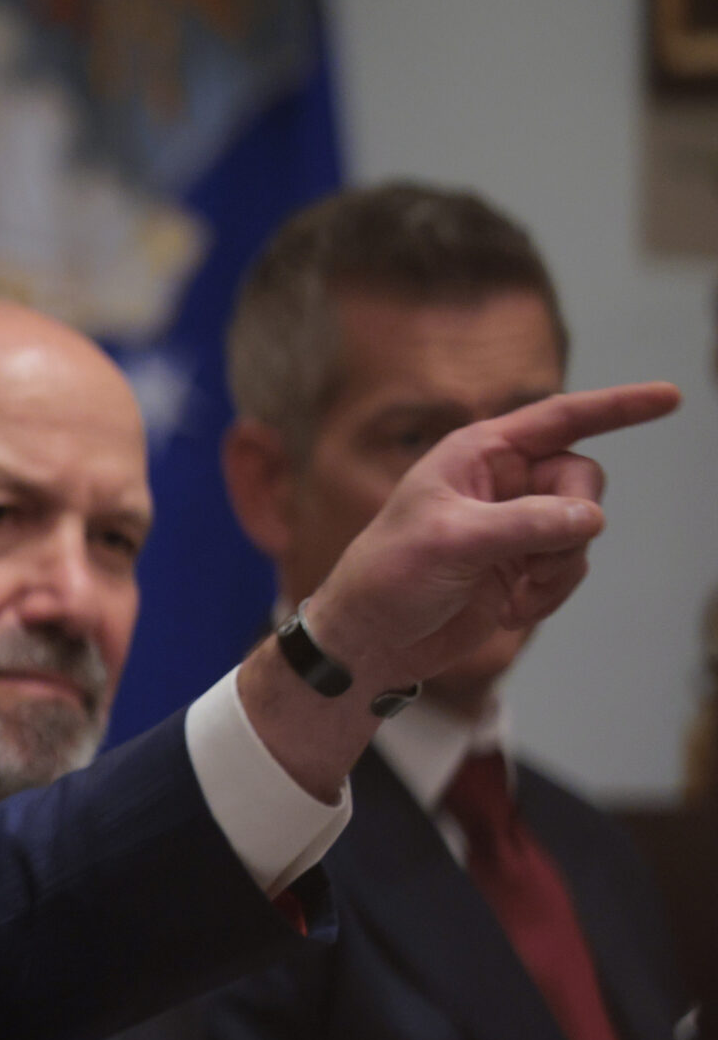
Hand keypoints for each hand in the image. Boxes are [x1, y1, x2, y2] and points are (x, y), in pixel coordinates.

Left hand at [243, 381, 679, 802]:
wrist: (371, 642)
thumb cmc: (388, 578)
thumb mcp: (451, 543)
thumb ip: (525, 524)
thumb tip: (592, 517)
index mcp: (478, 454)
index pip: (560, 418)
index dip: (617, 407)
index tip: (669, 397)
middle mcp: (502, 483)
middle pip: (584, 480)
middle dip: (572, 522)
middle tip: (533, 559)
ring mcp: (515, 526)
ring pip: (583, 530)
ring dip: (558, 568)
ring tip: (512, 594)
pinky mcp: (522, 567)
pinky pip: (570, 568)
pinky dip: (550, 593)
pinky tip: (509, 611)